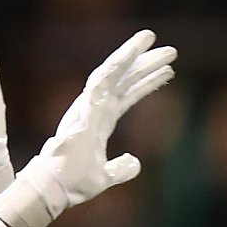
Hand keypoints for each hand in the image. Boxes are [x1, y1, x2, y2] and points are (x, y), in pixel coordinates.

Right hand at [0, 31, 176, 226]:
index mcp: (101, 121)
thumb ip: (121, 169)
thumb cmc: (73, 183)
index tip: (168, 71)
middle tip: (171, 51)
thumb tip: (134, 163)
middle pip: (126, 79)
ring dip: (133, 54)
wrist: (56, 188)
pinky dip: (117, 64)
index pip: (128, 95)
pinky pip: (102, 79)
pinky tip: (132, 51)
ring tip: (151, 38)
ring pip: (114, 72)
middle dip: (146, 63)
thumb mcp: (105, 177)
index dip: (147, 82)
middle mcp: (96, 107)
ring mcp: (90, 105)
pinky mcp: (85, 106)